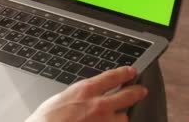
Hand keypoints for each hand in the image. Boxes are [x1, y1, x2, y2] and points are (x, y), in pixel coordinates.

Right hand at [26, 66, 147, 121]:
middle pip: (127, 95)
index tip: (131, 72)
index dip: (124, 73)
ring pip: (124, 117)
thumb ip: (79, 96)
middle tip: (141, 90)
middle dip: (137, 92)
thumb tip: (87, 95)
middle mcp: (98, 106)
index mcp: (85, 91)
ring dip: (121, 116)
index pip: (112, 77)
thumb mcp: (62, 98)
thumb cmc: (47, 119)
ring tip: (120, 115)